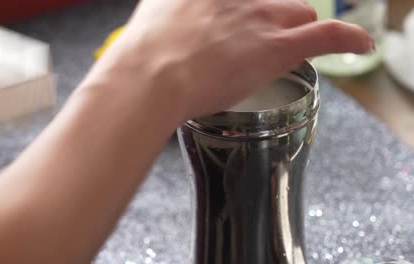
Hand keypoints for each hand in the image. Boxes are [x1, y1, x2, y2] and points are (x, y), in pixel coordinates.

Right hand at [85, 0, 372, 119]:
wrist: (149, 76)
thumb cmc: (142, 56)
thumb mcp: (151, 17)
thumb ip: (165, 11)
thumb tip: (163, 20)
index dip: (249, 9)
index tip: (241, 20)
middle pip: (275, 1)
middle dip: (274, 17)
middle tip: (261, 40)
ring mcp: (259, 18)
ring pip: (298, 14)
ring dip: (296, 30)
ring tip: (287, 50)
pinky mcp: (278, 47)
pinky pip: (327, 35)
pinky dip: (347, 38)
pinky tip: (359, 42)